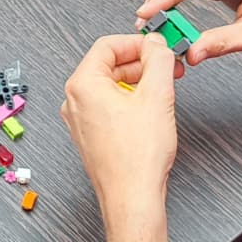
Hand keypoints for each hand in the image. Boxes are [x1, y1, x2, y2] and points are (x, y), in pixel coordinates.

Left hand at [61, 34, 181, 209]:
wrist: (132, 198)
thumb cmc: (137, 158)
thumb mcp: (157, 96)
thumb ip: (158, 61)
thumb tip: (157, 45)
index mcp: (82, 85)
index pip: (107, 45)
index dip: (137, 43)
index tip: (158, 47)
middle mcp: (75, 101)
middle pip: (108, 65)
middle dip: (141, 62)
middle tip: (166, 66)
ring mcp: (80, 120)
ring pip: (110, 86)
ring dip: (138, 81)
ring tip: (164, 87)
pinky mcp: (90, 135)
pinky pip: (108, 106)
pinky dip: (130, 100)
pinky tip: (151, 108)